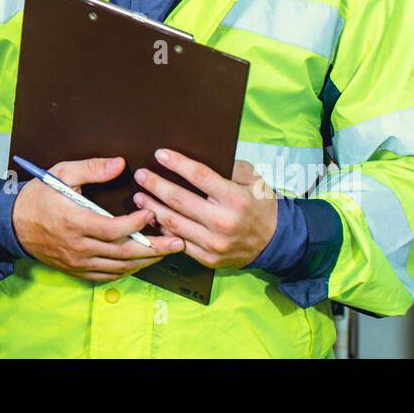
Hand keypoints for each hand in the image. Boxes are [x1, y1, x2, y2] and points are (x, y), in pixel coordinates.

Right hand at [12, 156, 184, 283]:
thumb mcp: (61, 173)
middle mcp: (79, 246)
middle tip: (178, 242)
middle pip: (123, 253)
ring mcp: (78, 261)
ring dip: (145, 261)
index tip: (151, 212)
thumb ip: (92, 168)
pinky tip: (140, 262)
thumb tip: (120, 164)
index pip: (114, 229)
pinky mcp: (76, 270)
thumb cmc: (38, 196)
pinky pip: (107, 276)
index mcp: (76, 222)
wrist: (12, 224)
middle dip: (154, 248)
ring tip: (166, 252)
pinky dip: (127, 271)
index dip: (137, 223)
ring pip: (119, 267)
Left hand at [132, 150, 278, 269]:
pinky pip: (177, 241)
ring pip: (173, 223)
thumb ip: (229, 167)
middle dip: (156, 185)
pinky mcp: (207, 258)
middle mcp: (223, 222)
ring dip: (152, 207)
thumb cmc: (260, 204)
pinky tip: (152, 217)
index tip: (160, 154)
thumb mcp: (253, 180)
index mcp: (235, 198)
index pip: (199, 176)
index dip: (177, 164)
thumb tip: (200, 158)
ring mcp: (213, 243)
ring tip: (139, 196)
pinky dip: (162, 228)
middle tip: (141, 175)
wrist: (274, 242)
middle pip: (179, 200)